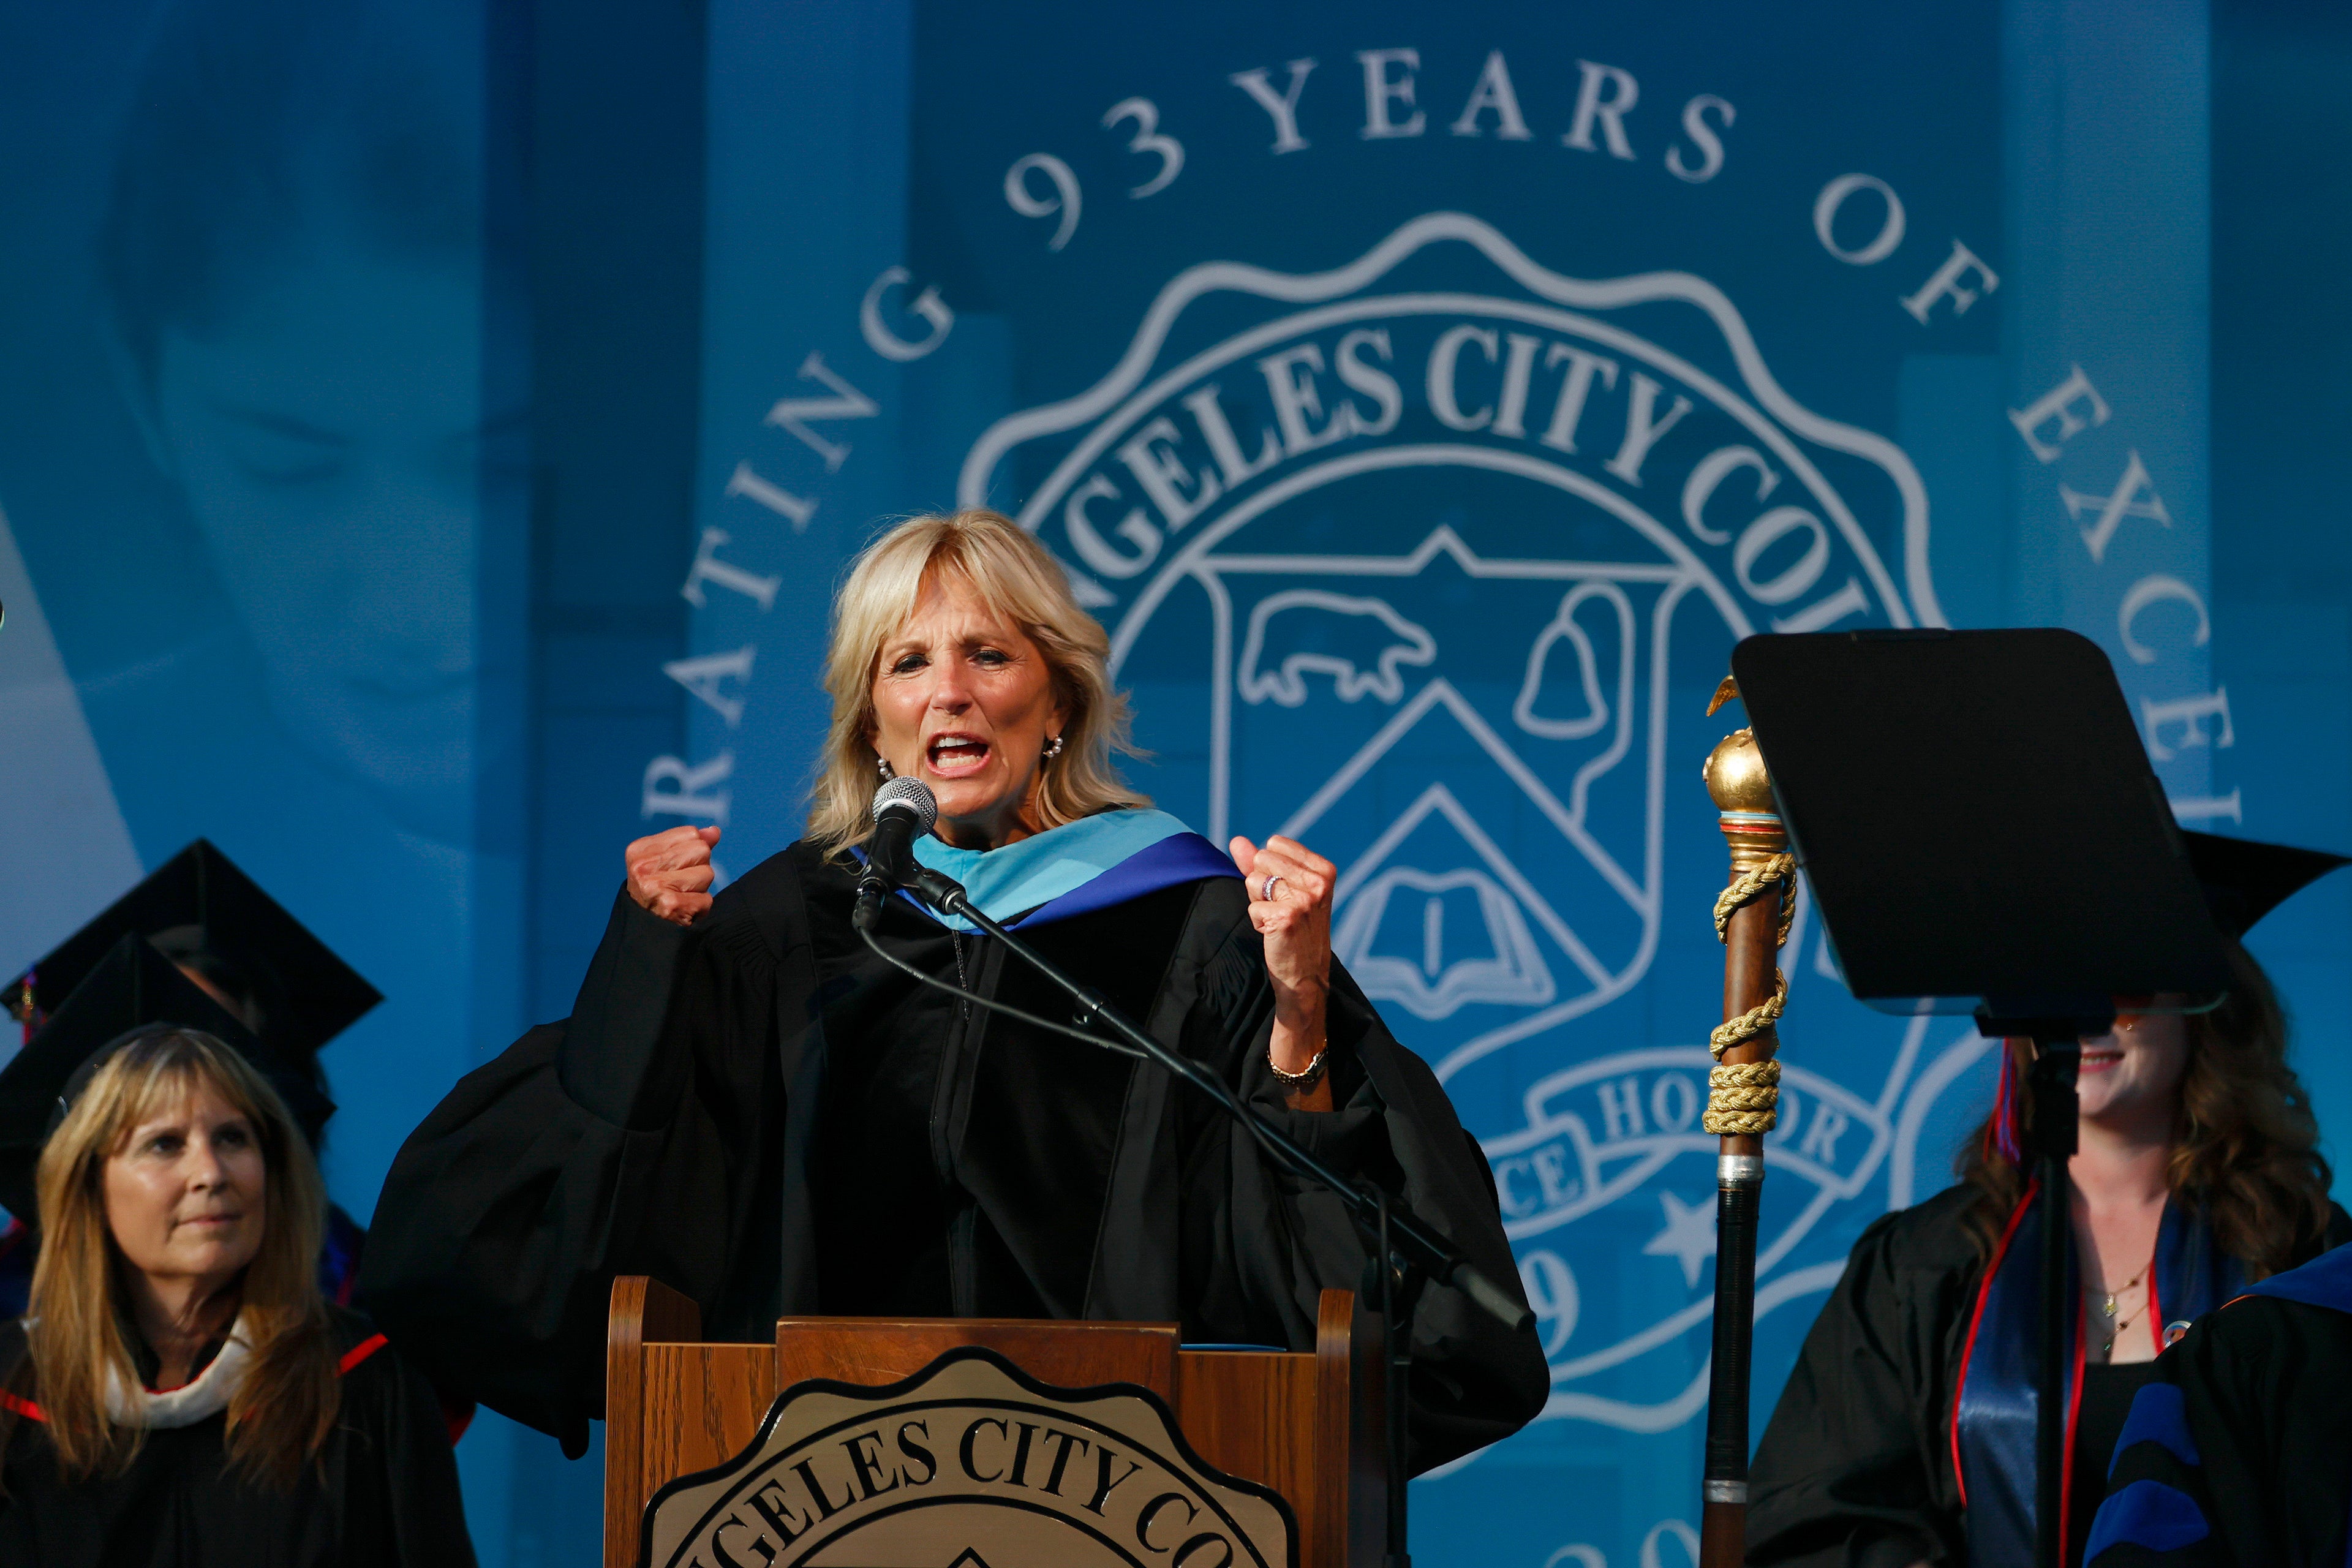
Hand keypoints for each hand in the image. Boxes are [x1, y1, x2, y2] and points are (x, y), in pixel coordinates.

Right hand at [626, 825, 721, 925]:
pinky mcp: (671, 905)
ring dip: (700, 889)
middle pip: (701, 851)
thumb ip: (690, 843)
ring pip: (707, 873)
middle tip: (679, 885)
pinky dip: (700, 908)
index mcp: (640, 850)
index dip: (692, 852)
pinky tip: (684, 910)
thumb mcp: (666, 861)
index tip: (674, 868)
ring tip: (681, 897)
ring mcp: (656, 886)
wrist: (644, 931)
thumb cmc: (658, 891)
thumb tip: (714, 831)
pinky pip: (707, 899)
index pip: (691, 834)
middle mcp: (644, 867)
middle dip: (698, 868)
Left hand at [1229, 834, 1334, 1077]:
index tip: (1287, 892)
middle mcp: (1318, 882)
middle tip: (1282, 909)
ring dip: (1259, 902)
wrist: (1305, 975)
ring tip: (1278, 920)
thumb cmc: (1296, 929)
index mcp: (1324, 869)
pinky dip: (1258, 921)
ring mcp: (1304, 900)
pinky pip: (1252, 905)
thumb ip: (1259, 863)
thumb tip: (1237, 840)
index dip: (1271, 868)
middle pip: (1262, 859)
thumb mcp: (1285, 889)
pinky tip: (1275, 933)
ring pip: (1254, 881)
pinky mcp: (1286, 917)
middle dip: (1263, 884)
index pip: (1274, 843)